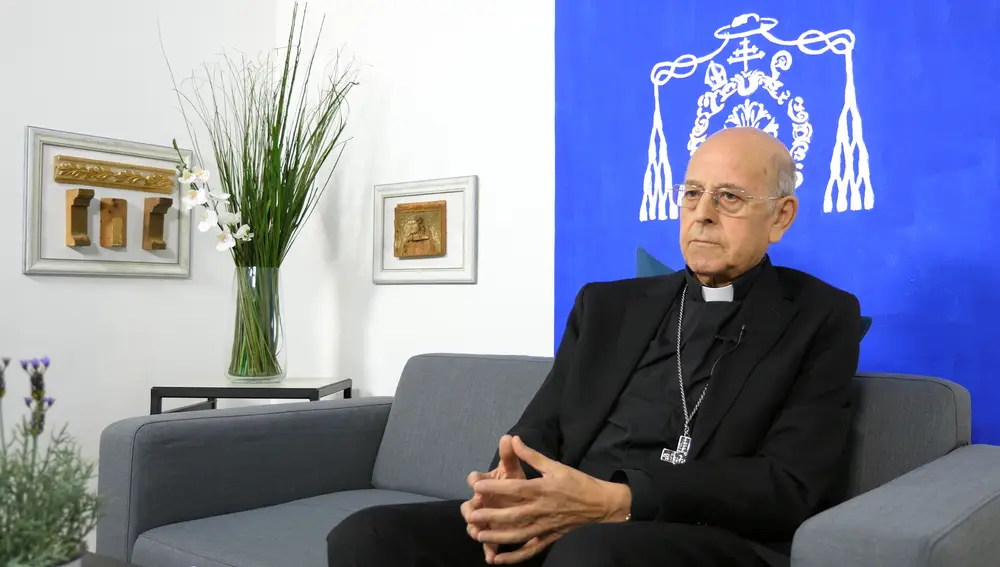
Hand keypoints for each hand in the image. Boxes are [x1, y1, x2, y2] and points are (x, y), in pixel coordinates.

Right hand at [461, 435, 526, 561]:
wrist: (522, 498)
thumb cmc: (514, 482)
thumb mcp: (512, 469)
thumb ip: (509, 455)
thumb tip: (508, 437)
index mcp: (484, 484)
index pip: (475, 480)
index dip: (475, 481)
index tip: (477, 483)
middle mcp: (480, 502)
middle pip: (469, 506)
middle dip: (470, 510)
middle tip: (472, 513)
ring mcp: (485, 519)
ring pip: (475, 526)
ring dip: (476, 531)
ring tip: (478, 535)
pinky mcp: (492, 533)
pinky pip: (489, 544)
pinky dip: (489, 551)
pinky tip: (492, 559)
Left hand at [469, 436, 631, 563]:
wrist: (600, 503)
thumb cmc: (576, 481)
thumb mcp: (555, 465)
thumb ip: (532, 455)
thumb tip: (513, 439)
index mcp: (543, 488)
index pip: (516, 488)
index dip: (496, 488)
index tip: (476, 487)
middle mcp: (543, 509)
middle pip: (515, 514)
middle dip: (492, 515)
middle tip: (471, 515)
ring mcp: (546, 525)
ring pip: (520, 534)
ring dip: (498, 536)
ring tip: (478, 535)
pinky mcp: (550, 537)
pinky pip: (531, 549)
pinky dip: (515, 556)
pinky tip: (499, 559)